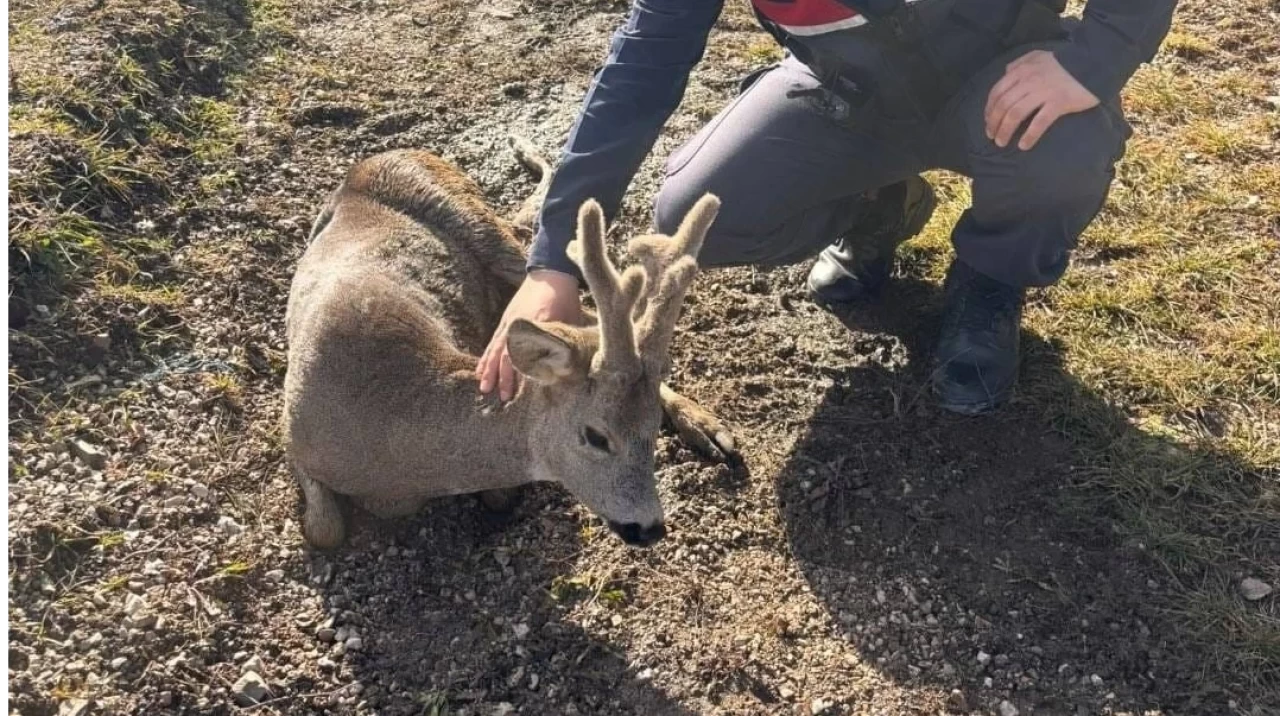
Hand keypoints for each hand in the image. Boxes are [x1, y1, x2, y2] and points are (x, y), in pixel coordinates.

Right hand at [476, 270, 581, 400]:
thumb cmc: (565, 298)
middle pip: (508, 354)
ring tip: (485, 389)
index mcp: (538, 324)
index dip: (523, 371)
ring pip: (496, 350)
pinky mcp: (505, 320)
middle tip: (503, 397)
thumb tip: (565, 366)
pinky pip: (493, 342)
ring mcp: (509, 322)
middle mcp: (519, 324)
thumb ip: (564, 342)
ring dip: (490, 371)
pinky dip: (486, 357)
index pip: (527, 351)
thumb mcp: (570, 320)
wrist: (550, 272)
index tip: (523, 391)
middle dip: (504, 377)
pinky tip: (480, 371)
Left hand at [984, 50, 1099, 150]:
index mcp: (1022, 69)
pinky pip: (1039, 122)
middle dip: (994, 123)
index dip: (989, 109)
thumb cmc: (1064, 62)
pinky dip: (1029, 135)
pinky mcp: (1059, 102)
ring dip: (1005, 131)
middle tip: (992, 136)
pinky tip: (1023, 145)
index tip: (988, 122)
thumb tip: (1005, 72)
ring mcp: (1044, 92)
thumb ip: (1020, 63)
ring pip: (1016, 114)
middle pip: (1003, 105)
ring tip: (1002, 143)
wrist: (1094, 61)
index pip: (997, 91)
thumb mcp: (1039, 56)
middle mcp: (1030, 80)